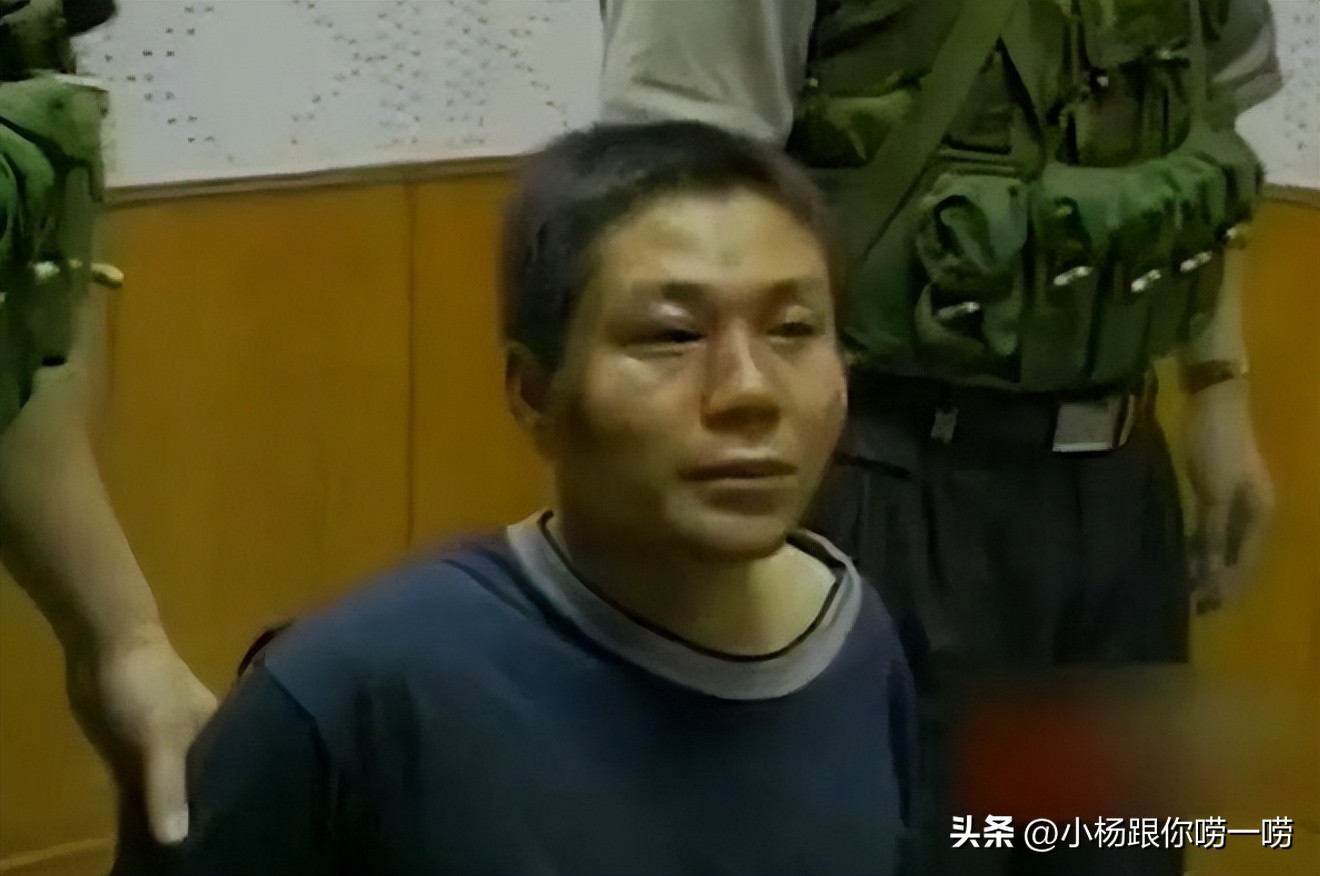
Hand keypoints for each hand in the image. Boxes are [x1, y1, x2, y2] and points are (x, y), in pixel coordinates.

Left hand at [64, 626, 216, 844]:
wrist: (103, 647)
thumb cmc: (147, 685)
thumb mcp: (159, 737)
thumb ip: (168, 787)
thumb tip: (176, 841)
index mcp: (222, 735)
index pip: (236, 782)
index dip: (236, 813)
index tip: (240, 841)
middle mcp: (200, 748)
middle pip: (204, 793)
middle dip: (204, 822)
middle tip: (208, 860)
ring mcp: (166, 753)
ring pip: (172, 795)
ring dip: (171, 820)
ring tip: (178, 862)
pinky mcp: (136, 758)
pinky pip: (145, 794)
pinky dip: (144, 813)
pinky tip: (146, 841)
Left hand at [1184, 377, 1274, 612]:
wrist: (1212, 397)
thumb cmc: (1218, 444)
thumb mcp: (1216, 492)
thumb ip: (1212, 534)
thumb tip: (1209, 576)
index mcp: (1261, 515)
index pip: (1245, 564)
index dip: (1225, 588)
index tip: (1202, 610)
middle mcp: (1254, 512)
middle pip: (1236, 557)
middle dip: (1217, 582)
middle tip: (1189, 606)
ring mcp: (1236, 500)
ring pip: (1222, 544)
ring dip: (1206, 565)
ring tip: (1184, 588)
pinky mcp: (1215, 488)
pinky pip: (1209, 527)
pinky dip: (1198, 544)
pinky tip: (1182, 555)